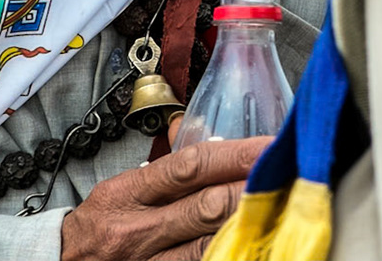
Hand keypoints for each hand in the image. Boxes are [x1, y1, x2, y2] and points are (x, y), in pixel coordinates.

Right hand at [59, 136, 270, 260]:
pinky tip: (249, 246)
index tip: (266, 146)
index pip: (188, 167)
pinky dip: (225, 256)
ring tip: (276, 211)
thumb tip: (195, 132)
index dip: (233, 155)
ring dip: (244, 228)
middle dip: (248, 190)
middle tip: (284, 176)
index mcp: (128, 194)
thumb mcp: (119, 189)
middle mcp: (137, 230)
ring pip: (206, 246)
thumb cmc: (97, 228)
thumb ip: (161, 168)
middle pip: (204, 207)